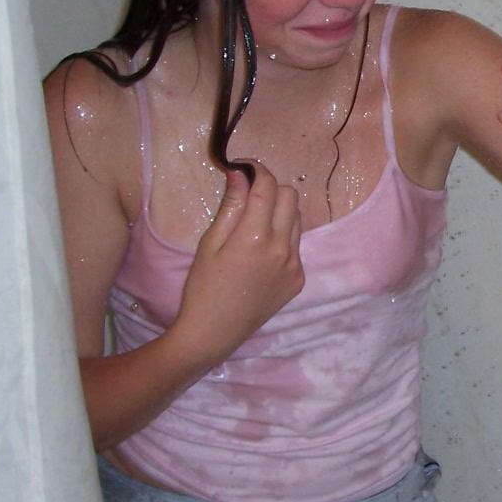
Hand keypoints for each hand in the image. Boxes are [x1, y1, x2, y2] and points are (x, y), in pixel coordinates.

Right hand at [169, 162, 304, 369]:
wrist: (214, 333)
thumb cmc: (202, 288)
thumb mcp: (209, 243)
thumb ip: (230, 207)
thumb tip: (240, 173)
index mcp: (256, 237)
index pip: (268, 187)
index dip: (258, 171)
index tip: (246, 167)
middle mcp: (282, 248)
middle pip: (291, 197)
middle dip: (272, 189)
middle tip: (250, 196)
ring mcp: (295, 265)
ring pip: (297, 220)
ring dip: (279, 213)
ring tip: (254, 226)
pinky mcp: (299, 279)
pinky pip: (296, 246)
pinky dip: (282, 239)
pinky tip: (260, 254)